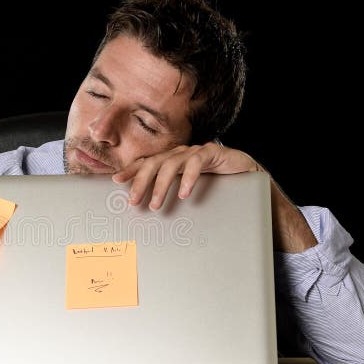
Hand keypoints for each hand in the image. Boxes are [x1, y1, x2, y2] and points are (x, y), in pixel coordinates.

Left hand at [111, 141, 260, 209]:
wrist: (248, 176)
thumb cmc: (216, 185)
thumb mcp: (188, 191)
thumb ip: (171, 196)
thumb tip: (149, 213)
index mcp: (172, 161)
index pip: (147, 163)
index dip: (131, 170)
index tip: (116, 181)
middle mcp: (181, 154)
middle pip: (154, 163)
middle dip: (141, 182)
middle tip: (134, 201)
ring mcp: (196, 151)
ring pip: (172, 164)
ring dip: (161, 185)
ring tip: (155, 205)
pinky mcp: (213, 152)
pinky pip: (197, 162)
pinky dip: (188, 178)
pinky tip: (184, 193)